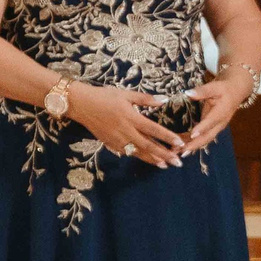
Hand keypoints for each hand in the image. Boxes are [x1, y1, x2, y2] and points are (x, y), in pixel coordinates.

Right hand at [65, 82, 187, 168]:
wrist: (80, 104)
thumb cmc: (103, 96)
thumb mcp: (125, 94)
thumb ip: (145, 99)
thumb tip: (163, 100)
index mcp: (131, 117)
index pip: (153, 129)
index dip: (167, 137)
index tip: (180, 144)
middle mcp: (125, 131)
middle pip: (148, 145)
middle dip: (164, 155)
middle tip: (178, 162)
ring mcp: (117, 139)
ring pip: (138, 152)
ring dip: (152, 159)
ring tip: (165, 165)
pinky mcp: (109, 143)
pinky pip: (126, 152)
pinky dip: (136, 156)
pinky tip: (145, 159)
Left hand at [178, 75, 253, 157]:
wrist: (235, 93)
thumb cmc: (224, 89)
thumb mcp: (214, 87)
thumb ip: (202, 91)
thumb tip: (188, 93)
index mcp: (221, 113)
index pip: (210, 122)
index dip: (201, 128)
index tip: (192, 135)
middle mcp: (219, 124)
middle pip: (207, 137)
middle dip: (194, 145)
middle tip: (180, 151)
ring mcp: (216, 128)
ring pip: (204, 140)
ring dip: (190, 147)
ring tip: (176, 153)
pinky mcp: (212, 129)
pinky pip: (202, 138)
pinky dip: (191, 143)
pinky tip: (179, 148)